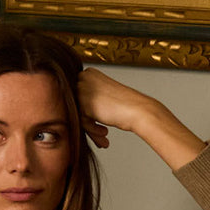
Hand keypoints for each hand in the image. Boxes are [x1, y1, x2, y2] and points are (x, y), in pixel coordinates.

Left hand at [78, 69, 204, 169]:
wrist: (139, 110)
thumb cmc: (126, 105)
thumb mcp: (104, 96)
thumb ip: (88, 99)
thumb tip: (71, 112)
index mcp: (88, 73)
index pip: (79, 96)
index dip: (88, 112)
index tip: (99, 123)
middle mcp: (83, 77)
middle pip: (77, 105)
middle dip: (89, 122)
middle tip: (102, 133)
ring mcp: (82, 89)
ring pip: (79, 114)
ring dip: (91, 128)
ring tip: (102, 136)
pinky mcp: (84, 103)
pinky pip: (82, 121)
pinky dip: (92, 130)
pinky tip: (104, 134)